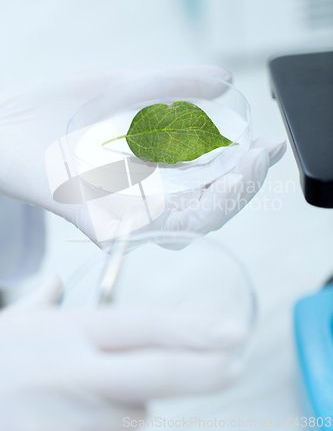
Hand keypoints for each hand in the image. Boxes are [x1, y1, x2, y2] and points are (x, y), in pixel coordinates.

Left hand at [0, 66, 285, 245]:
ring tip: (245, 173)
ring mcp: (122, 216)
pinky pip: (147, 232)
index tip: (266, 145)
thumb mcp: (125, 87)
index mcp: (151, 174)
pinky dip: (184, 220)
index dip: (244, 170)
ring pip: (188, 225)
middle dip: (243, 186)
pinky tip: (212, 197)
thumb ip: (173, 84)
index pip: (210, 184)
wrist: (4, 125)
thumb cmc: (56, 111)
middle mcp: (142, 201)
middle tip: (260, 156)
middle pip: (207, 209)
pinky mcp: (98, 223)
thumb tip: (224, 81)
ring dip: (224, 203)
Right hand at [0, 276, 245, 430]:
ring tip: (96, 394)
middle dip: (206, 370)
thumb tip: (55, 284)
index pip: (145, 325)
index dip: (194, 329)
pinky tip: (87, 412)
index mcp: (69, 333)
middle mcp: (78, 372)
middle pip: (160, 370)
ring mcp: (76, 416)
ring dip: (136, 404)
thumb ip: (42, 302)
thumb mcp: (15, 324)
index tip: (232, 333)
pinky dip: (115, 422)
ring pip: (137, 411)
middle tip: (237, 364)